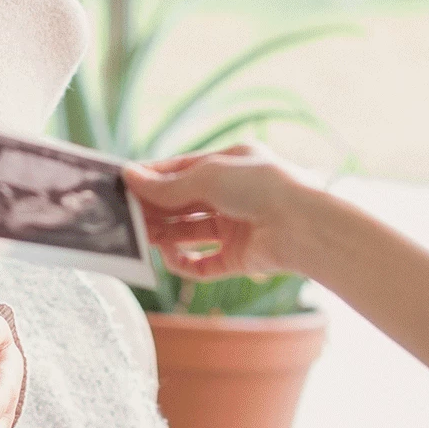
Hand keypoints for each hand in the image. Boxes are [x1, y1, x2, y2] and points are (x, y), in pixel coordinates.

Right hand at [123, 143, 323, 280]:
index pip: (182, 170)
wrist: (304, 226)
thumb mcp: (208, 177)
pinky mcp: (238, 258)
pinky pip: (203, 263)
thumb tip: (130, 177)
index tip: (124, 184)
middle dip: (156, 209)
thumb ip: (168, 185)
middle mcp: (233, 195)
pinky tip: (168, 257)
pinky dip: (184, 262)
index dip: (154, 178)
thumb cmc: (262, 187)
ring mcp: (236, 227)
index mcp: (230, 164)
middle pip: (183, 204)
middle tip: (126, 216)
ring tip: (140, 238)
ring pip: (189, 233)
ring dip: (164, 235)